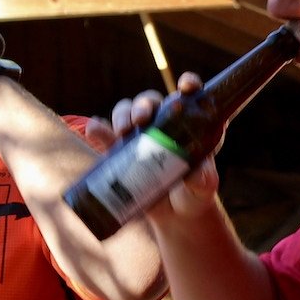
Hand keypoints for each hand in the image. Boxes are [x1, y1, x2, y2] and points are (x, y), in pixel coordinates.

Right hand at [104, 72, 219, 218]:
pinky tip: (94, 129)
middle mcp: (163, 122)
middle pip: (151, 101)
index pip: (189, 95)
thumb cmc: (195, 192)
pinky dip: (99, 130)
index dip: (188, 84)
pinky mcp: (121, 151)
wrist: (175, 215)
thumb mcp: (204, 186)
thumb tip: (194, 173)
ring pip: (128, 112)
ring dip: (123, 114)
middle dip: (144, 105)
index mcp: (189, 123)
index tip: (186, 86)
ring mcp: (140, 135)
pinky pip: (106, 135)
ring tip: (124, 129)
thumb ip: (204, 178)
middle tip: (143, 119)